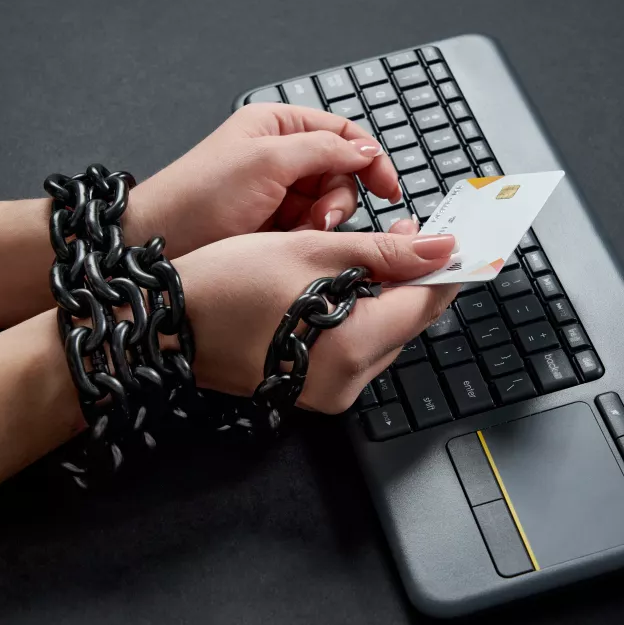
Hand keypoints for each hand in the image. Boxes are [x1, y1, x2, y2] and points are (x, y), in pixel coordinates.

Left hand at [128, 104, 402, 257]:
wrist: (159, 243)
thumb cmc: (197, 196)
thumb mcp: (266, 161)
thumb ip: (323, 150)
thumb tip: (366, 150)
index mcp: (278, 127)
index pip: (342, 133)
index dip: (370, 158)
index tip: (388, 186)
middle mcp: (281, 157)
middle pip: (341, 172)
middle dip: (338, 197)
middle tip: (321, 218)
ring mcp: (278, 193)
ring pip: (329, 205)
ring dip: (324, 221)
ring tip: (301, 232)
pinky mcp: (275, 226)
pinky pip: (312, 229)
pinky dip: (309, 237)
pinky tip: (291, 243)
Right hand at [174, 227, 457, 413]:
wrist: (164, 325)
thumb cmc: (226, 285)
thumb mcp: (311, 252)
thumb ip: (384, 253)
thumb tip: (441, 249)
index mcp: (353, 346)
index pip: (427, 305)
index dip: (446, 267)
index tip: (459, 238)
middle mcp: (349, 381)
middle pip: (408, 322)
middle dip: (413, 276)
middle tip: (405, 232)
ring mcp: (330, 392)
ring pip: (384, 335)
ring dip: (387, 294)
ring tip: (368, 252)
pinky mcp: (313, 391)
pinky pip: (357, 350)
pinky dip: (360, 316)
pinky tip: (344, 285)